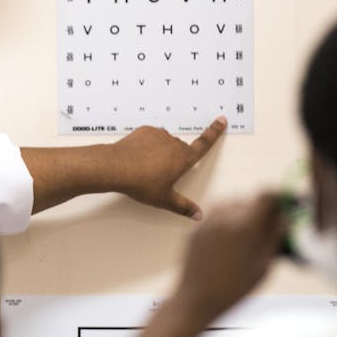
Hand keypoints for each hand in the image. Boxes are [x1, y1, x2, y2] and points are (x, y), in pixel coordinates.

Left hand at [110, 118, 226, 217]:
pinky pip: (151, 138)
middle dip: (174, 160)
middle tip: (160, 175)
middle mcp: (174, 143)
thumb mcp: (164, 199)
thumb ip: (183, 206)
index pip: (204, 144)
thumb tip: (198, 215)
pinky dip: (148, 146)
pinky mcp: (144, 131)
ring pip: (165, 143)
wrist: (115, 167)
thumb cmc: (141, 183)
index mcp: (183, 158)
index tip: (221, 121)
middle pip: (180, 150)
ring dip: (161, 152)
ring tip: (146, 168)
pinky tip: (139, 157)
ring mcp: (158, 135)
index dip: (214, 132)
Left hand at [173, 191, 286, 320]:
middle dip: (263, 209)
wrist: (196, 299)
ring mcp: (207, 220)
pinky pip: (218, 215)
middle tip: (271, 226)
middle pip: (250, 200)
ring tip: (250, 235)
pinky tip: (232, 240)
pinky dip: (228, 221)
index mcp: (245, 224)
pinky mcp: (196, 227)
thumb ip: (275, 236)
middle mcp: (225, 216)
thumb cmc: (234, 287)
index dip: (279, 196)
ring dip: (244, 213)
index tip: (287, 204)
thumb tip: (285, 216)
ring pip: (233, 205)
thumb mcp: (263, 264)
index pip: (267, 195)